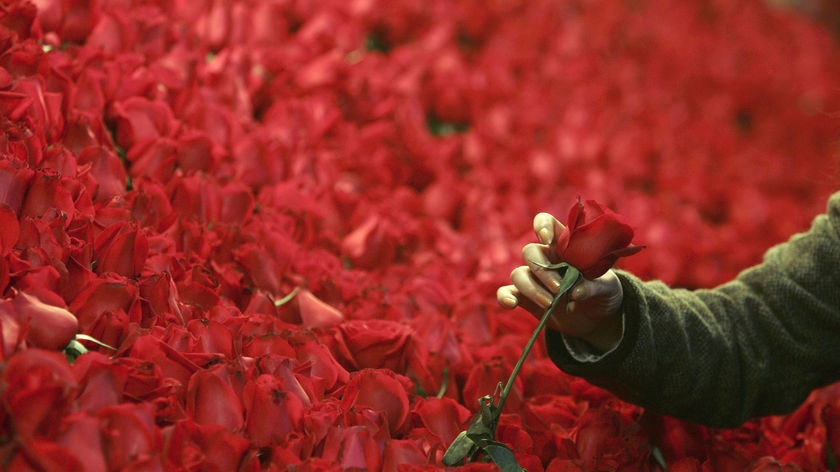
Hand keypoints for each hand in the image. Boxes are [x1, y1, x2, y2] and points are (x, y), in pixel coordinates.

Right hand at [497, 212, 624, 352]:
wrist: (597, 319)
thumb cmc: (603, 293)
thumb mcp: (608, 287)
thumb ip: (594, 286)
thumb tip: (576, 292)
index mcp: (565, 245)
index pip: (547, 223)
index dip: (542, 225)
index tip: (546, 238)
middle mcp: (546, 258)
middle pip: (530, 252)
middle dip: (543, 271)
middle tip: (559, 288)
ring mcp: (534, 278)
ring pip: (518, 274)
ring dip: (531, 288)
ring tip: (549, 303)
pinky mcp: (525, 298)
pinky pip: (507, 292)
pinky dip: (505, 297)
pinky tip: (510, 304)